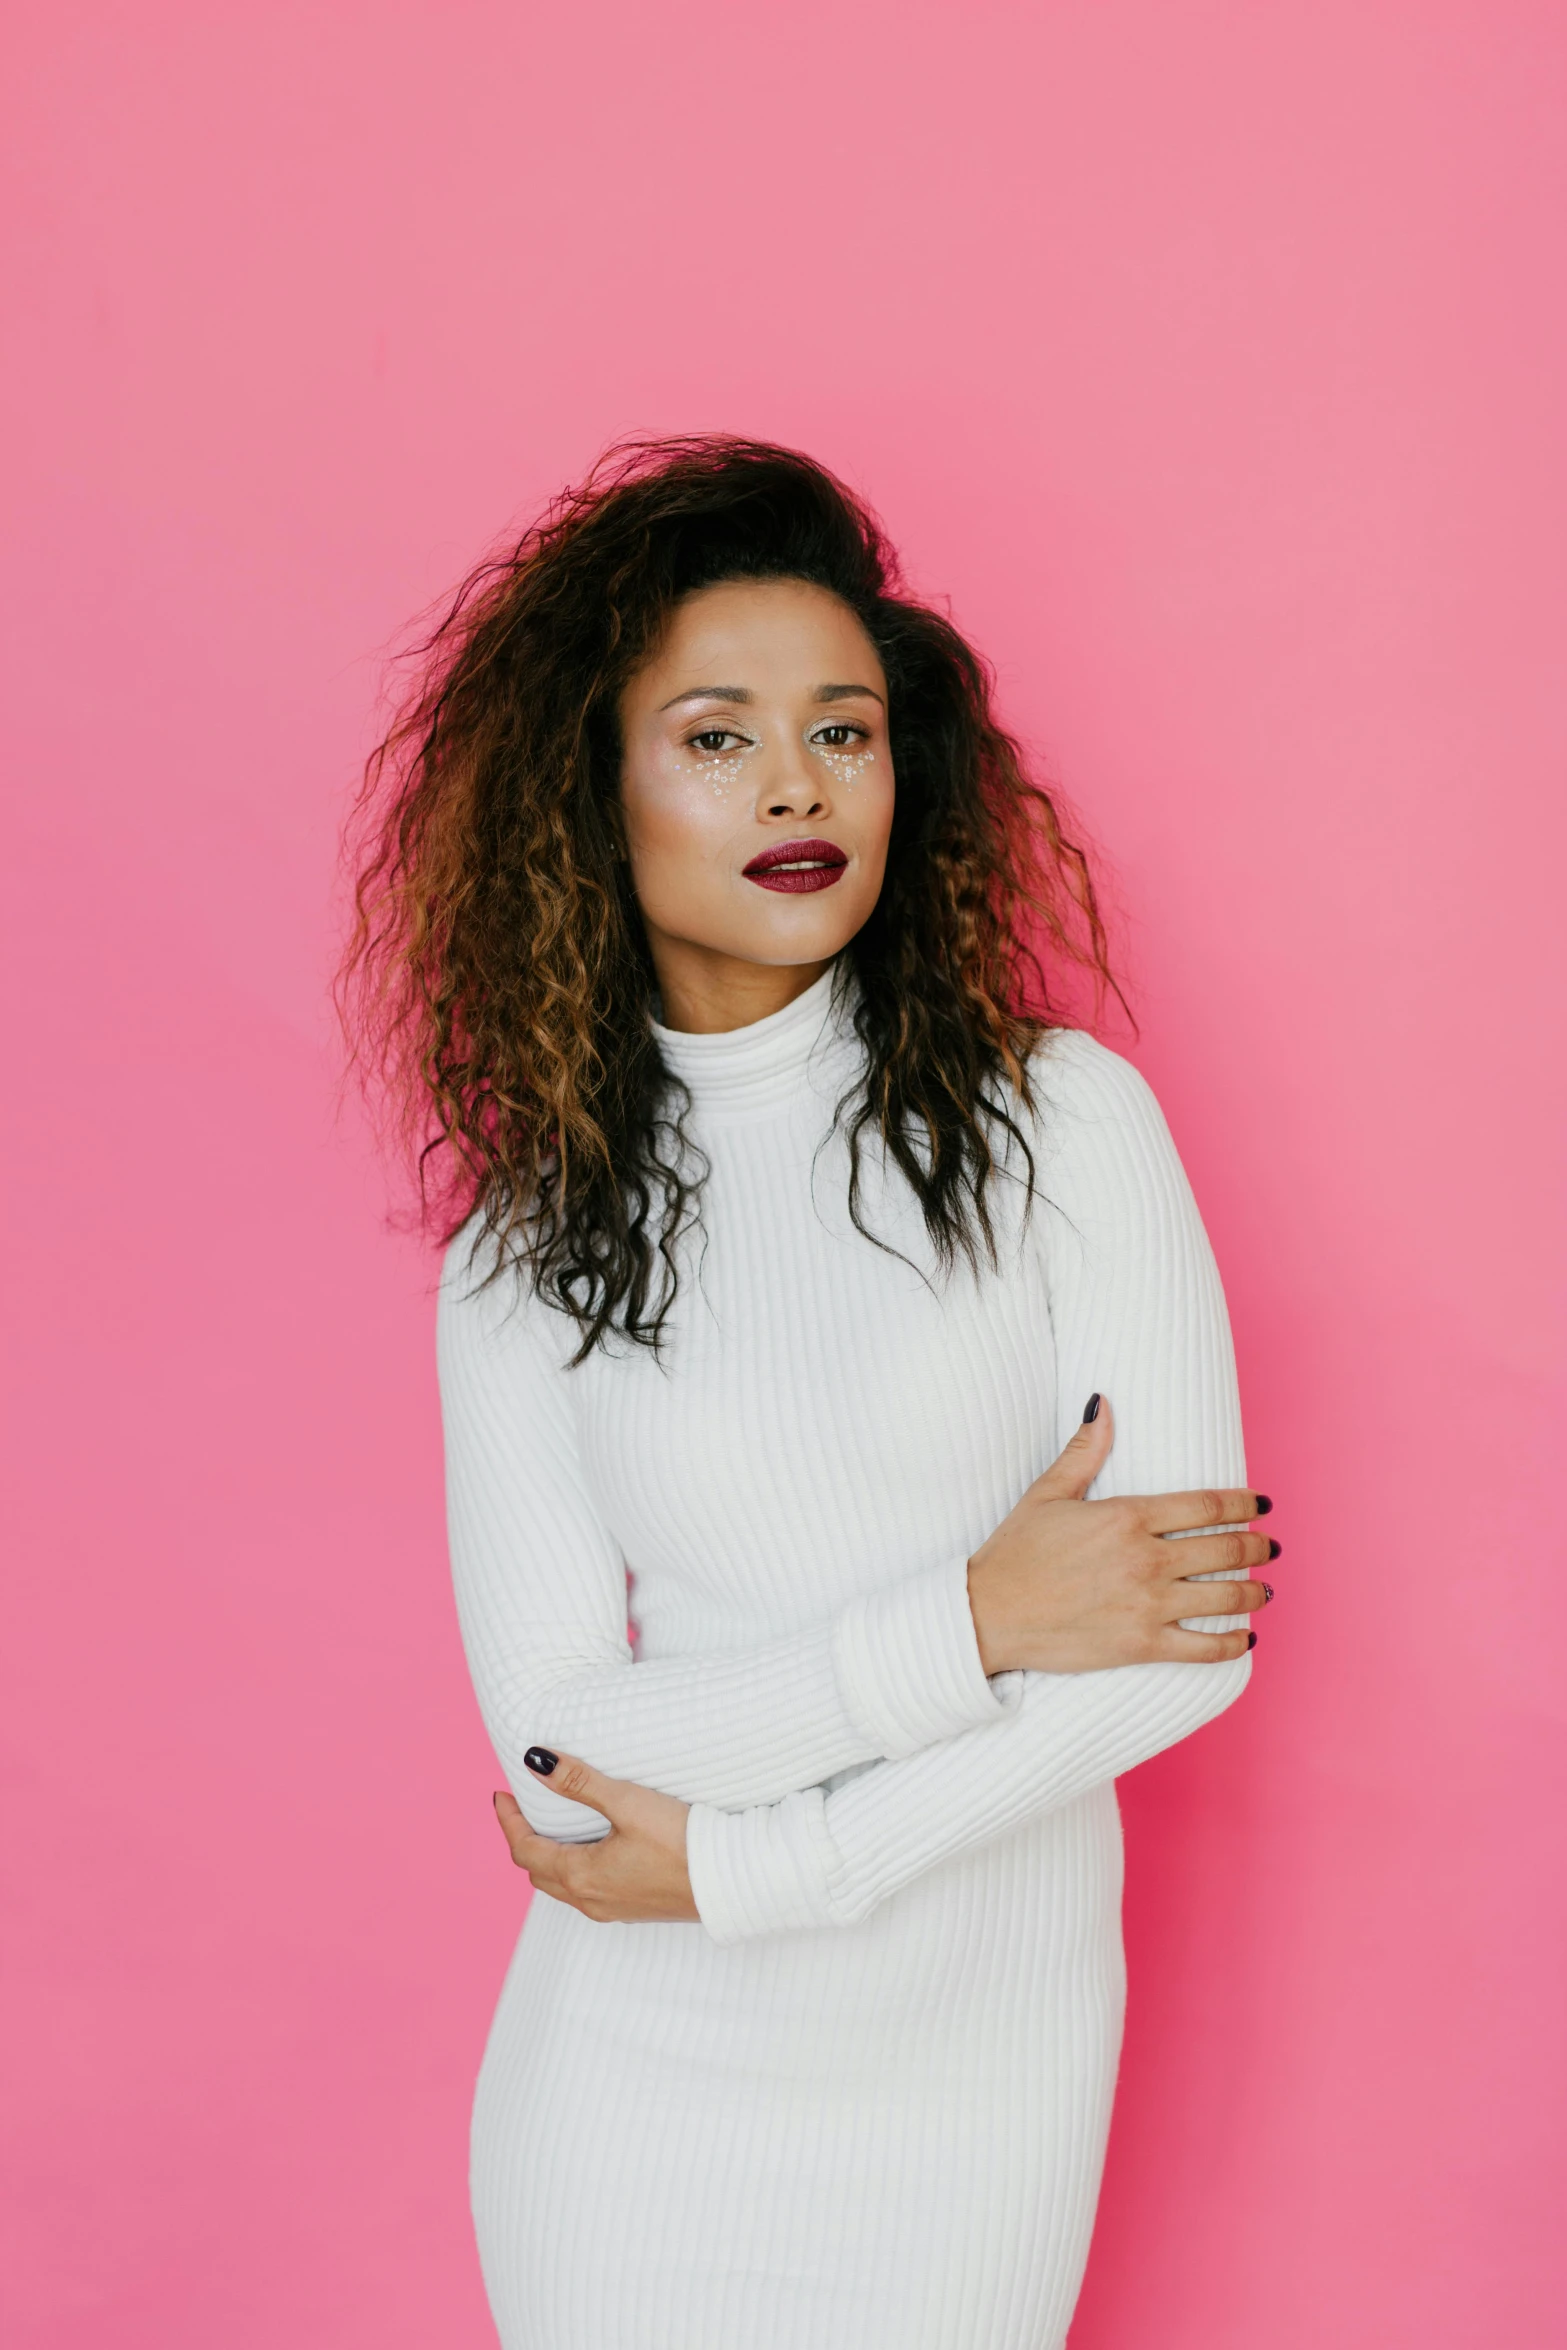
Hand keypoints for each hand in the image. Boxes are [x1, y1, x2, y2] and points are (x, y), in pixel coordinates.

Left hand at [491, 1748, 698, 1922]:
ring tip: (552, 1826)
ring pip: (561, 1887)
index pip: (524, 1850)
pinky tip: (591, 1850)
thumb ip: (579, 1782)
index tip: (501, 1795)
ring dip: (548, 1858)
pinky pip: (586, 1892)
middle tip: (521, 1808)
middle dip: (523, 1840)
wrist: (730, 1881)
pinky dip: (573, 1870)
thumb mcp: (627, 1803)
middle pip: (538, 1872)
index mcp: (580, 1876)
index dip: (508, 1822)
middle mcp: (590, 1900)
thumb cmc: (681, 1842)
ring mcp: (612, 1909)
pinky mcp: (633, 1909)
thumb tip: (535, 1761)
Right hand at [966, 1397, 1276, 1674]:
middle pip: (1225, 1549)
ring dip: (1254, 1592)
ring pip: (1225, 1597)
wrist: (987, 1615)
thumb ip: (1085, 1450)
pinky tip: (1245, 1639)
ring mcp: (1147, 1605)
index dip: (1243, 1503)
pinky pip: (1204, 1647)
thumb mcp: (1047, 1493)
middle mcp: (1145, 1559)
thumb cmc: (1014, 1553)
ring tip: (1266, 1590)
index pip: (1206, 1505)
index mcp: (1126, 1516)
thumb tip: (1102, 1402)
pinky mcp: (1141, 1645)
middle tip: (1271, 1546)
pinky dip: (1232, 1644)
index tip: (1262, 1505)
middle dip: (1257, 1547)